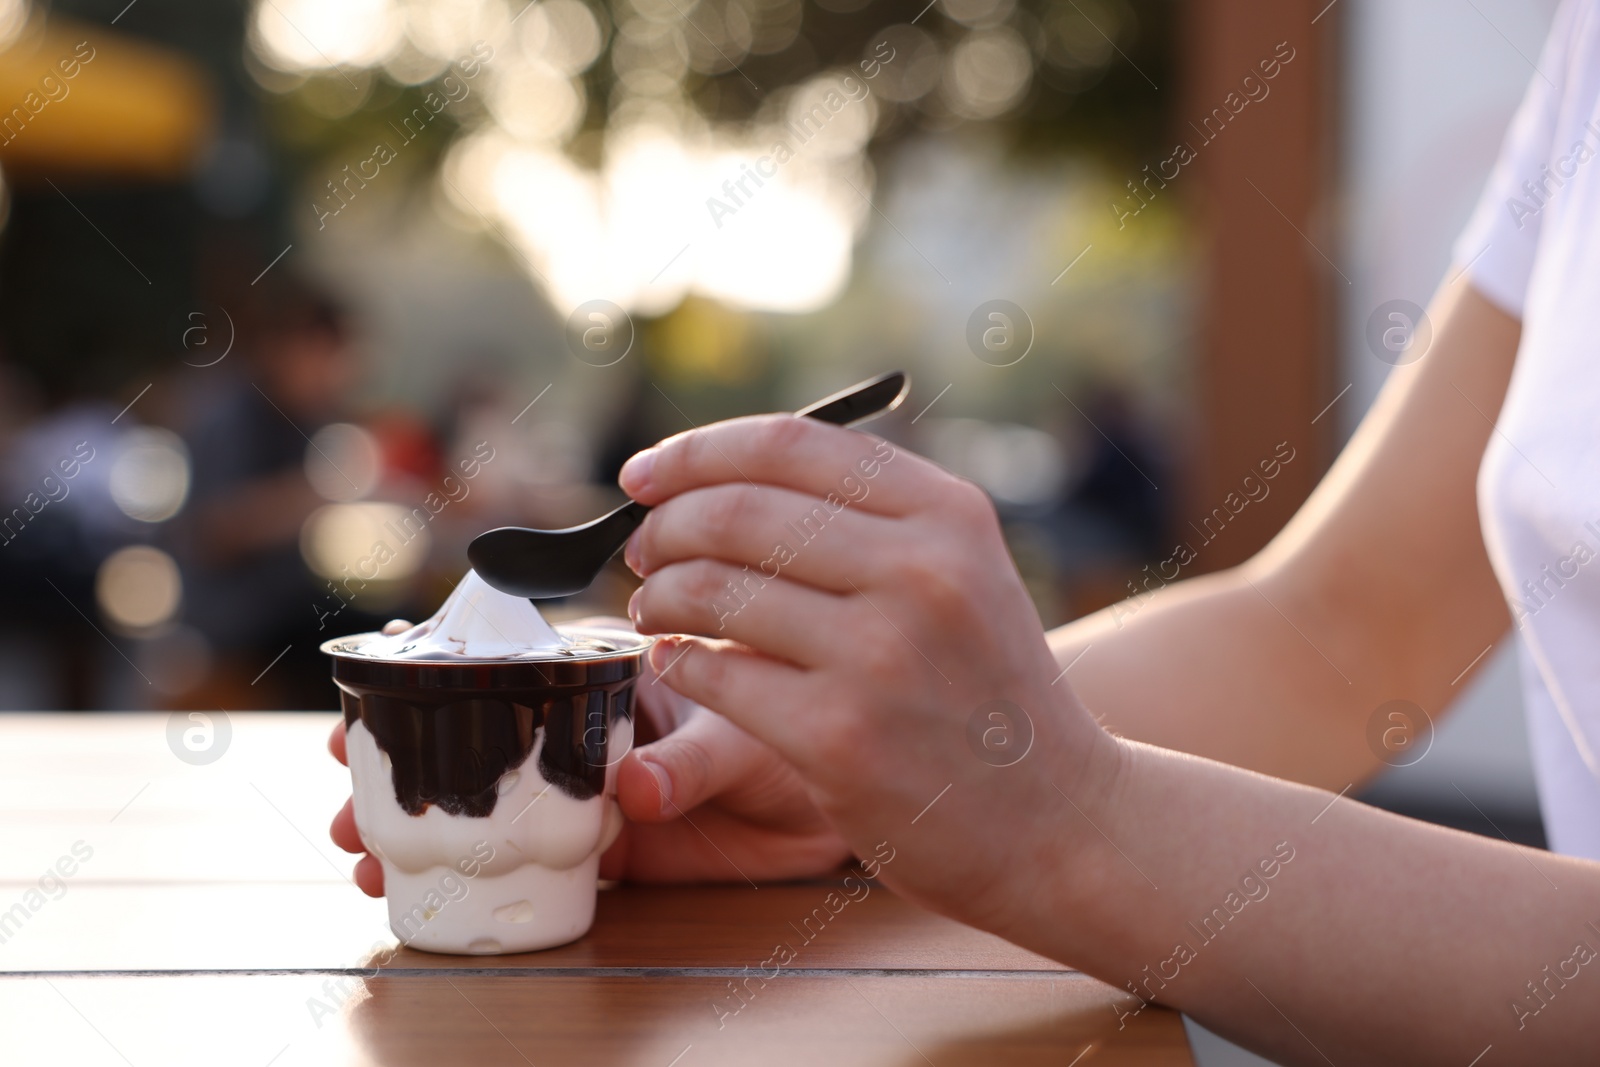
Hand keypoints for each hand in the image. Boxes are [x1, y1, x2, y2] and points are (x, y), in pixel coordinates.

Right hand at [328, 618, 849, 895]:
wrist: (839, 804)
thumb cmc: (800, 730)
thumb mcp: (744, 738)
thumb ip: (690, 762)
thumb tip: (636, 789)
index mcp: (611, 671)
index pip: (509, 661)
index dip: (434, 676)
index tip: (371, 691)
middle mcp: (586, 726)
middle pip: (477, 732)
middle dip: (402, 753)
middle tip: (343, 776)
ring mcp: (589, 789)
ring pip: (492, 801)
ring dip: (423, 822)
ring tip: (361, 848)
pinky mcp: (608, 851)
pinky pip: (532, 864)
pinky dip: (476, 878)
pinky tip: (416, 890)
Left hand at [619, 415, 1119, 932]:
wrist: (1059, 820)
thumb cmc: (989, 692)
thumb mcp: (966, 572)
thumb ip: (870, 517)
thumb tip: (724, 477)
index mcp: (948, 514)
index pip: (791, 444)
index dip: (695, 451)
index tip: (643, 474)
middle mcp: (921, 571)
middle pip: (738, 511)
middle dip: (666, 526)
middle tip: (641, 550)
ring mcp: (880, 655)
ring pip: (714, 590)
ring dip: (661, 594)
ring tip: (657, 607)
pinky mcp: (839, 737)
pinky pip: (715, 676)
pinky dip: (677, 663)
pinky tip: (677, 663)